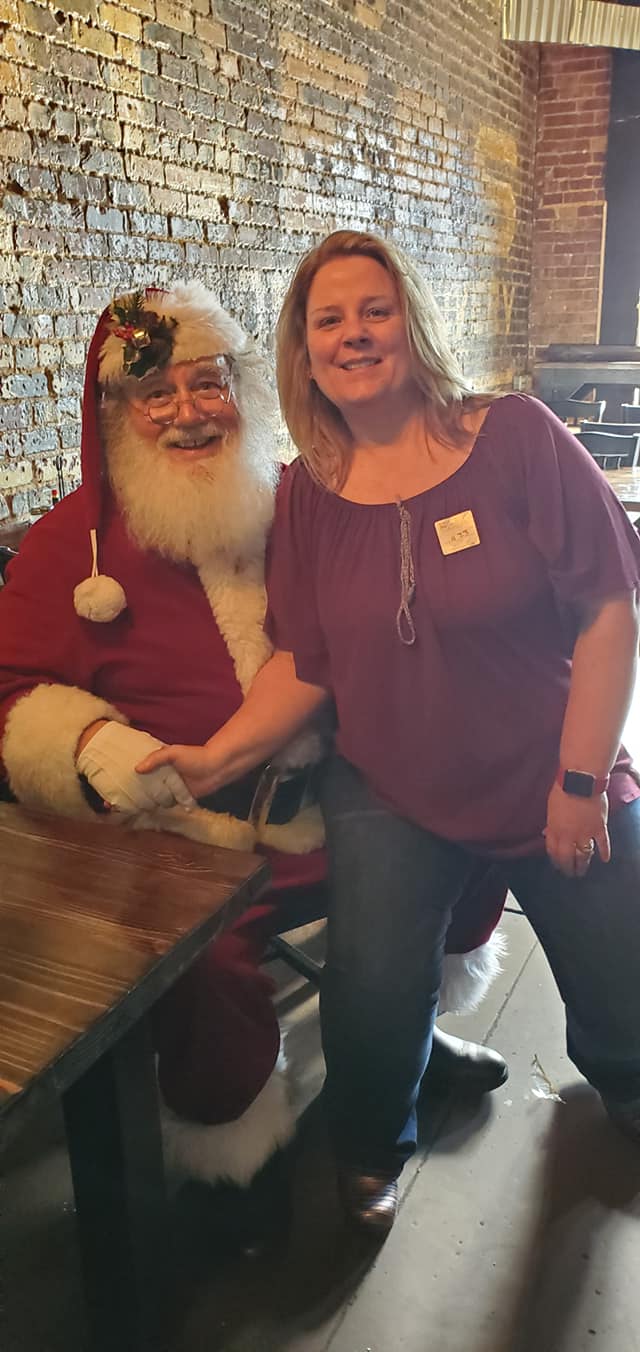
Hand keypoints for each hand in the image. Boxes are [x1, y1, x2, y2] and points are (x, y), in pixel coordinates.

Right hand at [76, 722, 195, 812]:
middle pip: (139, 786)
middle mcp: (160, 777)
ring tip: (119, 810)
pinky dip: (153, 810)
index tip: (107, 782)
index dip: (122, 776)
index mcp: (158, 764)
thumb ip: (156, 759)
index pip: (136, 771)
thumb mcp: (173, 752)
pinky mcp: (177, 798)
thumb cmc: (195, 756)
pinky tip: (142, 814)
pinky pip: (163, 806)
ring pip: (149, 798)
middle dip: (124, 794)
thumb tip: (137, 769)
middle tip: (108, 802)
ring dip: (136, 804)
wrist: (217, 768)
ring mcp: (168, 788)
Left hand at [543, 782, 609, 877]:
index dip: (555, 860)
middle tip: (570, 875)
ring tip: (583, 871)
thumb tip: (547, 833)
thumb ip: (550, 824)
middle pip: (567, 858)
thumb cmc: (562, 790)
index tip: (558, 866)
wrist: (580, 781)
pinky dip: (604, 852)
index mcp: (554, 829)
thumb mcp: (550, 808)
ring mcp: (585, 833)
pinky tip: (605, 860)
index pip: (553, 851)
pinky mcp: (599, 828)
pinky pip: (602, 844)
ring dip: (583, 865)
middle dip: (568, 868)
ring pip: (584, 855)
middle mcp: (569, 835)